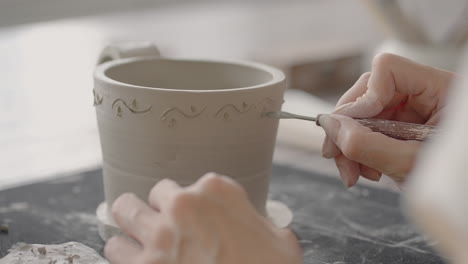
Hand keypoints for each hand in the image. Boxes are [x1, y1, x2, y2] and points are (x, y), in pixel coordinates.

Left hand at [104, 173, 301, 263]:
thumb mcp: (278, 239)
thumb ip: (258, 223)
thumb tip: (253, 230)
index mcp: (216, 191)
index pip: (191, 184)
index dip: (193, 204)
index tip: (198, 219)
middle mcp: (183, 205)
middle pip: (151, 193)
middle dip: (156, 208)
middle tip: (163, 224)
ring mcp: (160, 236)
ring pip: (123, 213)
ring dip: (132, 227)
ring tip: (139, 240)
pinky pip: (115, 252)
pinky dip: (124, 255)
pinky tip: (134, 260)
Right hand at [320, 53, 454, 186]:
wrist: (467, 208)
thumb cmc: (455, 184)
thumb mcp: (409, 164)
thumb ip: (367, 144)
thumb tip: (330, 126)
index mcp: (440, 89)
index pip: (387, 69)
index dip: (364, 97)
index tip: (351, 130)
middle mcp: (424, 95)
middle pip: (367, 93)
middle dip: (348, 128)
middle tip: (337, 157)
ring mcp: (412, 112)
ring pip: (363, 115)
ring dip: (350, 145)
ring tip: (354, 173)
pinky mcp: (402, 129)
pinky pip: (369, 131)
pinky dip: (360, 152)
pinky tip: (367, 171)